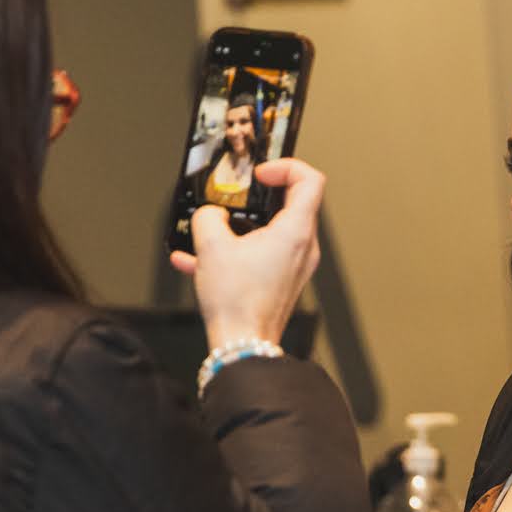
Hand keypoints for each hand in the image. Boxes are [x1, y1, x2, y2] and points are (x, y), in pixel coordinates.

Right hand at [169, 158, 321, 348]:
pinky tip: (201, 260)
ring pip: (273, 231)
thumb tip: (210, 214)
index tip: (260, 175)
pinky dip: (238, 250)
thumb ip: (208, 217)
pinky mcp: (283, 281)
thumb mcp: (211, 247)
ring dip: (242, 226)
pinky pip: (262, 255)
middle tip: (236, 197)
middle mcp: (303, 247)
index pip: (310, 180)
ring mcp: (296, 265)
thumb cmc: (237, 303)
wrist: (242, 345)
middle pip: (292, 204)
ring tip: (213, 231)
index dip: (286, 167)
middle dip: (258, 197)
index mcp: (295, 232)